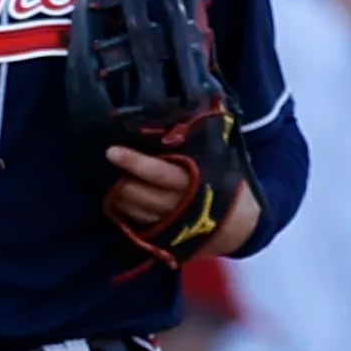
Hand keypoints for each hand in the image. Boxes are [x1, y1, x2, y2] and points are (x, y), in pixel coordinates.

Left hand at [102, 147, 256, 256]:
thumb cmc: (228, 184)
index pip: (159, 172)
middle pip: (140, 194)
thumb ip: (202, 145)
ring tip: (110, 180)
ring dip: (119, 196)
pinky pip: (138, 224)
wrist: (242, 226)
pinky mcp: (164, 237)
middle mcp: (180, 206)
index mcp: (195, 182)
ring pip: (135, 210)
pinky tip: (117, 199)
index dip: (134, 162)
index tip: (112, 151)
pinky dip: (125, 211)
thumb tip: (189, 113)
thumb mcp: (222, 162)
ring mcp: (170, 224)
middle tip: (109, 165)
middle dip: (121, 181)